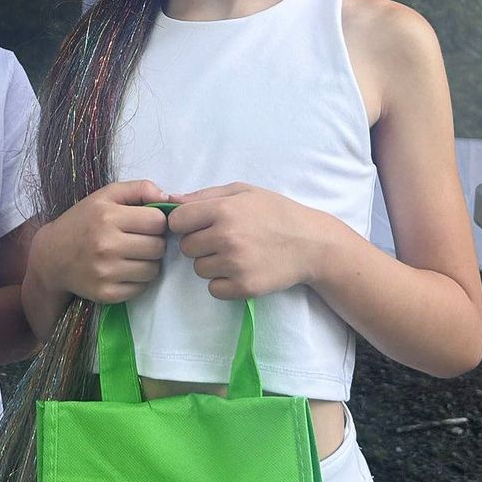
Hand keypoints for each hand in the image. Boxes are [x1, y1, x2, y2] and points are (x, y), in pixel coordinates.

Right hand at [33, 179, 168, 304]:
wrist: (52, 256)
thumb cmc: (83, 221)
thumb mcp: (106, 195)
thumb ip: (139, 189)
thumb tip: (170, 198)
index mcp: (107, 216)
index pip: (157, 221)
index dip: (157, 220)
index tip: (146, 221)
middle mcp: (106, 244)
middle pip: (158, 246)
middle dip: (154, 242)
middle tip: (140, 239)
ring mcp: (105, 272)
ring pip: (153, 270)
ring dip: (148, 262)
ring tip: (132, 254)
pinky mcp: (106, 293)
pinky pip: (141, 288)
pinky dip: (138, 280)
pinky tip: (124, 269)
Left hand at [168, 183, 324, 300]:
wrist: (311, 244)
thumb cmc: (275, 212)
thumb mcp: (242, 192)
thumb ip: (203, 195)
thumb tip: (170, 200)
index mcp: (223, 210)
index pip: (177, 221)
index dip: (185, 222)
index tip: (198, 224)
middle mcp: (226, 237)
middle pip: (186, 247)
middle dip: (199, 243)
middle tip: (222, 239)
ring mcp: (235, 264)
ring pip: (198, 269)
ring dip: (211, 263)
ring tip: (234, 253)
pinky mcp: (244, 287)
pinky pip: (213, 289)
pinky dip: (222, 282)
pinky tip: (240, 270)